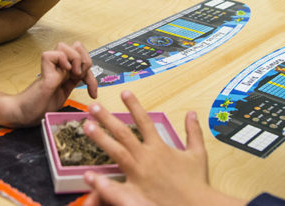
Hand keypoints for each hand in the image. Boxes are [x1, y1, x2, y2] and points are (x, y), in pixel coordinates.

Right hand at [8, 41, 97, 125]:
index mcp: (65, 73)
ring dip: (75, 59)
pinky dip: (62, 60)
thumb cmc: (41, 105)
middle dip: (85, 61)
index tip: (92, 93)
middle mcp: (58, 67)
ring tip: (73, 73)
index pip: (83, 60)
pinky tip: (64, 71)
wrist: (24, 114)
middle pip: (76, 47)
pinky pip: (53, 54)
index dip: (91, 75)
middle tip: (81, 77)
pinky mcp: (44, 71)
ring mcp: (51, 67)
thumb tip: (85, 70)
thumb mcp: (65, 94)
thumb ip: (74, 81)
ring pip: (65, 47)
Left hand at [81, 91, 242, 205]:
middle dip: (107, 118)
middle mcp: (146, 157)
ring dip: (100, 138)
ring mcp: (138, 174)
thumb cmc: (196, 182)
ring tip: (87, 126)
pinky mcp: (134, 192)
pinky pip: (115, 186)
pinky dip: (101, 181)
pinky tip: (88, 174)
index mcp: (159, 147)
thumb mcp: (198, 153)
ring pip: (116, 152)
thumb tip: (191, 113)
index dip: (134, 105)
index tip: (124, 92)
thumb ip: (193, 132)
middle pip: (123, 133)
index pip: (144, 120)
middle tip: (93, 107)